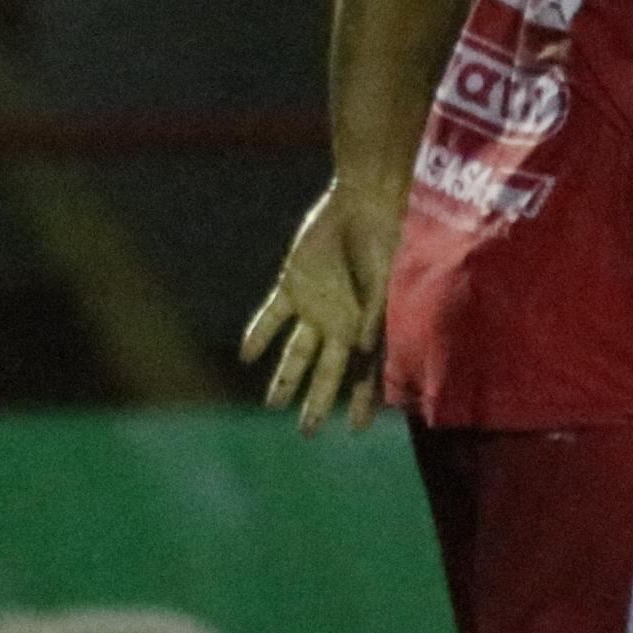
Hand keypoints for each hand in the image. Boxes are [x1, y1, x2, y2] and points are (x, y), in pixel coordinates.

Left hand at [241, 181, 399, 434]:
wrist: (366, 201)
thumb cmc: (386, 242)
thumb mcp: (385, 284)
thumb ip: (375, 317)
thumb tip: (365, 353)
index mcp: (368, 329)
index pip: (365, 375)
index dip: (361, 402)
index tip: (354, 429)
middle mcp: (340, 324)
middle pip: (327, 372)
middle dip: (318, 401)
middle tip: (307, 432)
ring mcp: (315, 306)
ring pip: (296, 351)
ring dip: (285, 377)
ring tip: (273, 405)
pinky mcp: (293, 284)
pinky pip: (271, 315)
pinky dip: (259, 334)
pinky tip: (246, 356)